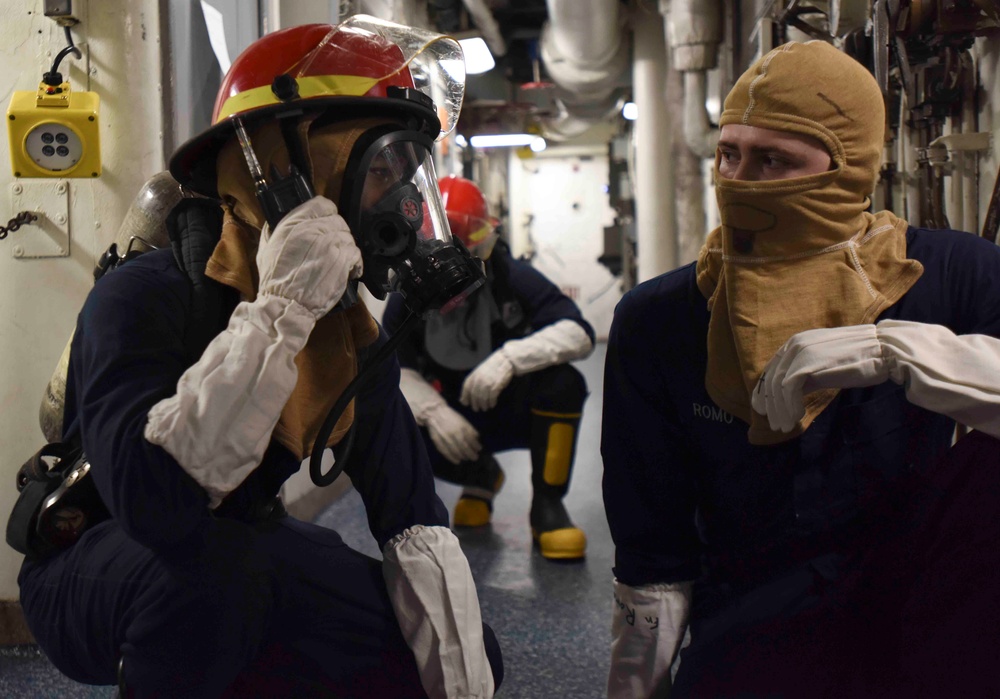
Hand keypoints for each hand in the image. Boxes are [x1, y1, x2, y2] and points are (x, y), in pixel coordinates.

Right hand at [256, 196, 361, 318]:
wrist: (286, 305)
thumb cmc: (275, 282)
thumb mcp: (267, 248)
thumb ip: (276, 230)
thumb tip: (283, 221)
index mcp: (293, 223)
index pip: (322, 204)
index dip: (327, 214)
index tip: (327, 223)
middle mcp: (312, 229)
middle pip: (338, 221)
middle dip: (337, 234)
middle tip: (332, 248)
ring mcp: (329, 244)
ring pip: (348, 237)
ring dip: (345, 249)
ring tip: (337, 262)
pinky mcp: (342, 260)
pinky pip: (356, 253)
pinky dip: (355, 263)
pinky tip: (347, 270)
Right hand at [425, 403, 481, 463]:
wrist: (435, 413)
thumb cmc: (451, 416)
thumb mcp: (463, 420)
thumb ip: (470, 429)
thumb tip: (477, 437)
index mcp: (462, 428)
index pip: (471, 440)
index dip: (476, 446)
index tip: (479, 449)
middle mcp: (455, 434)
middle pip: (465, 447)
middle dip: (471, 454)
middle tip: (475, 458)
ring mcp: (446, 439)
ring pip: (456, 451)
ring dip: (463, 457)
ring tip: (467, 459)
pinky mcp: (438, 442)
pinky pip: (446, 452)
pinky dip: (452, 458)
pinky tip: (457, 461)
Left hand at [460, 350, 514, 411]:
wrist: (505, 360)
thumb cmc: (493, 366)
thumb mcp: (480, 371)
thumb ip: (474, 380)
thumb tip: (470, 390)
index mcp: (474, 375)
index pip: (466, 388)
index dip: (465, 397)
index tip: (465, 404)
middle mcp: (479, 380)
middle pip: (474, 395)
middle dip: (475, 404)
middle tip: (477, 409)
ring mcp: (487, 383)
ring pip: (482, 398)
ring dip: (483, 405)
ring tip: (485, 408)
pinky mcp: (495, 386)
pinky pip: (491, 398)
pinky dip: (491, 403)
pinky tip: (492, 405)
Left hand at [751, 324, 888, 432]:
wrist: (883, 350)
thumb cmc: (859, 360)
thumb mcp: (824, 367)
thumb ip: (806, 377)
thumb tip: (789, 396)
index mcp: (796, 342)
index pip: (772, 370)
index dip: (765, 393)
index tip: (765, 411)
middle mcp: (794, 344)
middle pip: (771, 380)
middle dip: (771, 406)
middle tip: (776, 425)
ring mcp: (799, 352)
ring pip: (777, 387)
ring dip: (780, 410)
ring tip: (786, 426)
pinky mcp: (807, 363)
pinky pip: (788, 389)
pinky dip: (790, 406)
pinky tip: (798, 417)